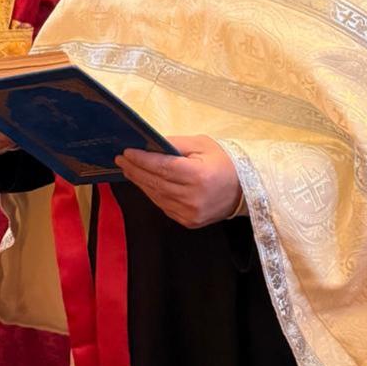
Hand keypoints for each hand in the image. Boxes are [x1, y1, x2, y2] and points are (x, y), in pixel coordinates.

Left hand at [117, 136, 240, 229]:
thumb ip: (175, 144)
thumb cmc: (225, 162)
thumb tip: (150, 143)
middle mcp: (193, 197)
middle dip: (135, 170)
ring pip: (156, 196)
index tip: (126, 152)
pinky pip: (164, 206)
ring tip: (129, 169)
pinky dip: (152, 194)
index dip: (142, 160)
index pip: (162, 167)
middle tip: (121, 159)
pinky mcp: (188, 222)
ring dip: (140, 182)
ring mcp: (190, 213)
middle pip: (155, 183)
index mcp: (198, 176)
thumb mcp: (203, 145)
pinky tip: (145, 183)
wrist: (246, 190)